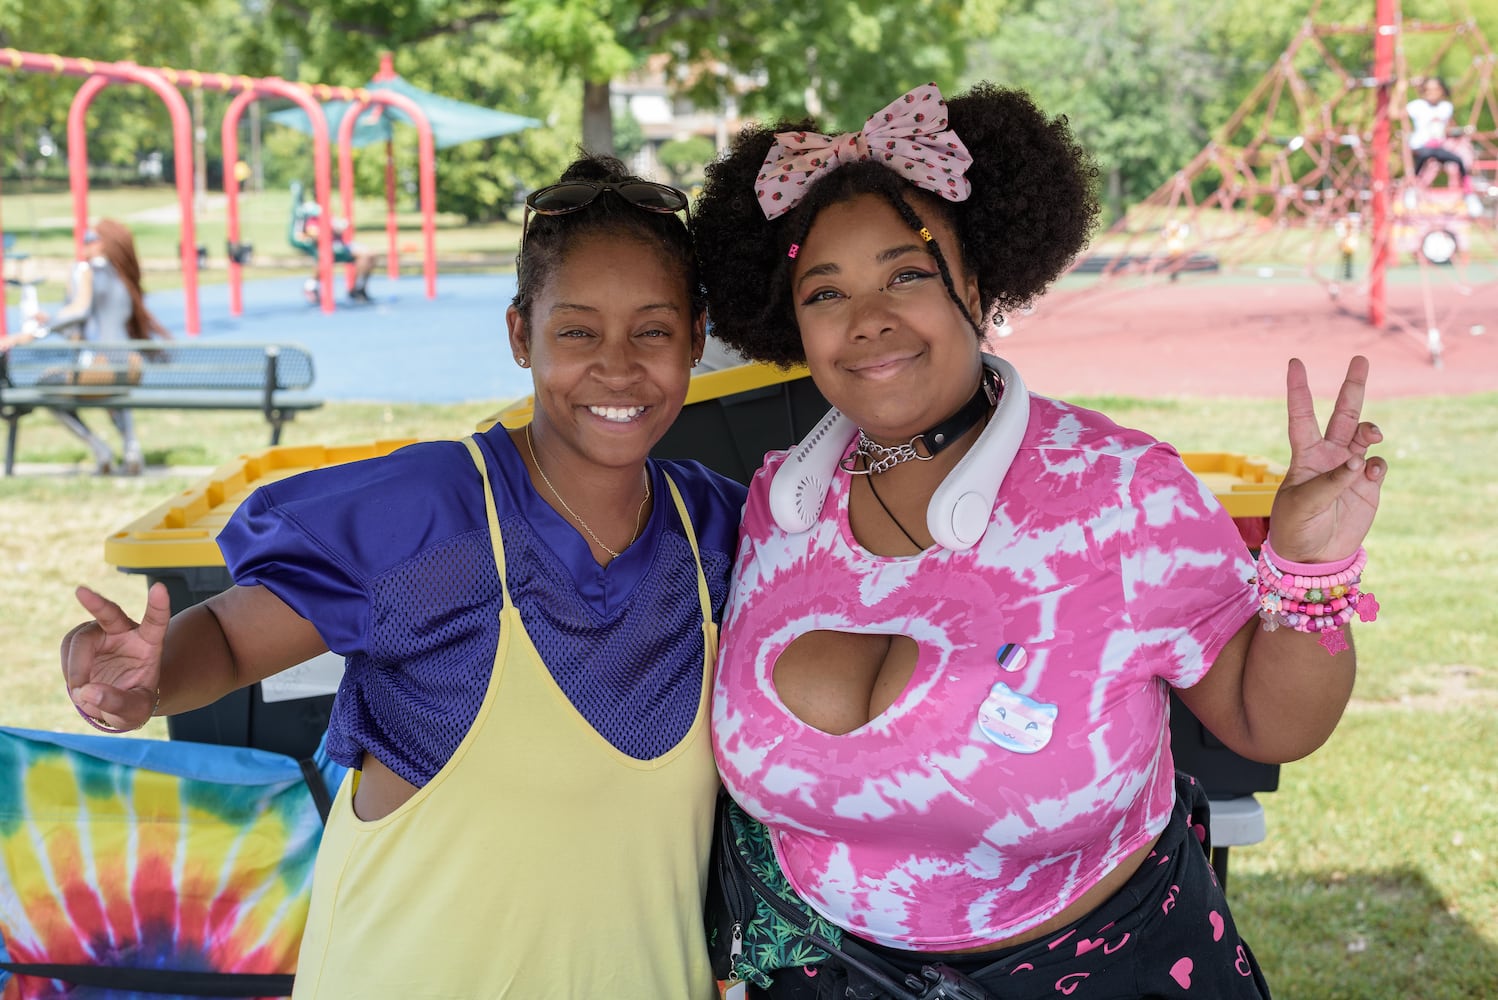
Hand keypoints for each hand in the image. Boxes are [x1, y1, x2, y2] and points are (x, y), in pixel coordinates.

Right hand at [60, 583, 170, 731]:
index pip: (156, 620)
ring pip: (81, 639)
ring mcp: (100, 634)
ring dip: (76, 667)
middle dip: (97, 603)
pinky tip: (78, 685)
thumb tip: (88, 692)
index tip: (159, 587)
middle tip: (81, 591)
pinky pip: (68, 648)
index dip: (158, 605)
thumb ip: (119, 704)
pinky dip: (69, 670)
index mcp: (149, 643)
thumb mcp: (136, 710)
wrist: (117, 701)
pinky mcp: (81, 640)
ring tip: (82, 692)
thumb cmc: (134, 702)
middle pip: (111, 614)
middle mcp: (125, 632)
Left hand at [1268, 356, 1385, 561]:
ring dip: (1371, 429)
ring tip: (1374, 435)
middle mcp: (1329, 456)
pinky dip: (1378, 464)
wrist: (1314, 557)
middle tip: (1360, 358)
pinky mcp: (1368, 486)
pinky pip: (1378, 465)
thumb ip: (1330, 482)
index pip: (1301, 416)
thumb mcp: (1303, 505)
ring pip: (1364, 435)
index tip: (1295, 362)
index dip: (1299, 390)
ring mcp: (1350, 469)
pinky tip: (1370, 473)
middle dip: (1352, 387)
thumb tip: (1358, 462)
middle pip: (1343, 415)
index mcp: (1304, 456)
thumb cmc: (1296, 528)